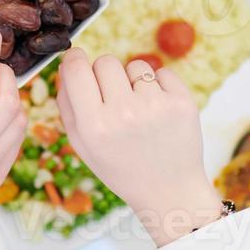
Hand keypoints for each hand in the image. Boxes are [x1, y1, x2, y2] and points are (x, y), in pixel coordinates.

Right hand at [55, 49, 222, 246]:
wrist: (168, 190)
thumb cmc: (121, 168)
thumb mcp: (83, 145)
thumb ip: (68, 104)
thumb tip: (67, 64)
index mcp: (94, 125)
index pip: (76, 68)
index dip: (75, 59)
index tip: (79, 60)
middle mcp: (123, 113)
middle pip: (105, 61)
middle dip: (105, 74)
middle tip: (112, 96)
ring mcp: (155, 106)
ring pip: (135, 65)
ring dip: (133, 81)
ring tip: (138, 109)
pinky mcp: (182, 102)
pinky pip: (162, 72)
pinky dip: (158, 86)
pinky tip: (157, 111)